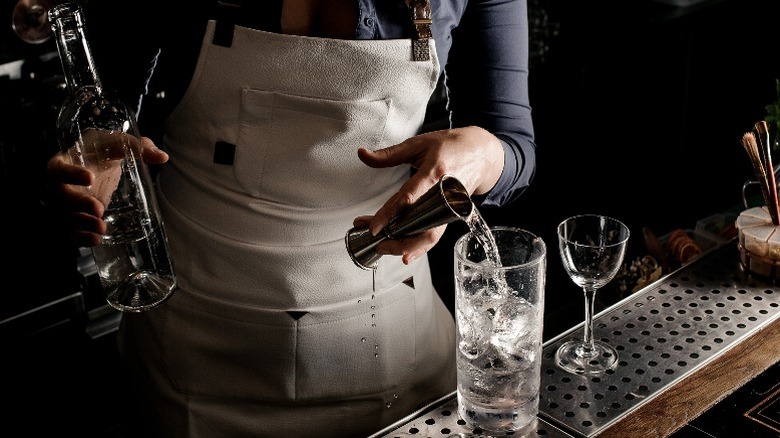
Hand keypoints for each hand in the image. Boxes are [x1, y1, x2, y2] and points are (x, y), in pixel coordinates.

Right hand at [46, 135, 167, 246]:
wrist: (94, 163)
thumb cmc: (102, 150)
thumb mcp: (118, 144)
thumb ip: (138, 147)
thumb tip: (162, 157)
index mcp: (64, 162)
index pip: (59, 169)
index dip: (71, 174)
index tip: (90, 177)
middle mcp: (59, 185)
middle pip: (60, 197)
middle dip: (79, 204)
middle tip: (99, 209)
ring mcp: (64, 204)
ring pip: (65, 217)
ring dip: (82, 225)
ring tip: (102, 228)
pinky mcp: (73, 218)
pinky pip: (70, 232)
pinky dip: (81, 238)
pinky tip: (97, 240)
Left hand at [354, 126, 503, 263]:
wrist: (483, 153)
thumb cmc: (451, 146)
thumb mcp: (419, 143)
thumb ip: (389, 154)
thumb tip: (363, 154)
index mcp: (434, 172)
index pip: (409, 198)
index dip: (390, 214)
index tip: (374, 227)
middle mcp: (444, 194)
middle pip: (421, 225)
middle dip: (397, 239)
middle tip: (376, 242)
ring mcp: (449, 207)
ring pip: (430, 236)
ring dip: (407, 247)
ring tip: (385, 248)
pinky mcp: (450, 215)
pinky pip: (434, 234)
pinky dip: (419, 246)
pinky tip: (405, 253)